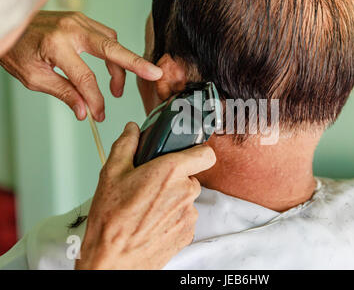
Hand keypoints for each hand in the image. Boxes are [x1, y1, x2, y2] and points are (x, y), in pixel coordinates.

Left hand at [0, 11, 162, 121]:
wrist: (8, 23)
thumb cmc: (15, 47)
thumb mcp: (35, 77)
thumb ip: (64, 93)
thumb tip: (84, 110)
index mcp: (57, 45)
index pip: (86, 79)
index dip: (96, 101)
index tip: (98, 114)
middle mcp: (71, 29)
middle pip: (112, 50)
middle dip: (136, 64)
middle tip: (154, 74)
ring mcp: (77, 21)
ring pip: (111, 42)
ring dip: (120, 64)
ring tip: (116, 88)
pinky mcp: (80, 20)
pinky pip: (105, 35)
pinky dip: (112, 51)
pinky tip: (109, 65)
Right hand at [76, 122, 215, 269]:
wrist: (112, 260)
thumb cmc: (111, 220)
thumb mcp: (111, 173)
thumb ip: (126, 145)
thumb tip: (133, 130)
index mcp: (170, 172)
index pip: (206, 154)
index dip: (197, 152)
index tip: (186, 154)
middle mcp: (185, 192)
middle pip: (191, 176)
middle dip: (174, 178)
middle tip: (150, 185)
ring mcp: (189, 214)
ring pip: (187, 198)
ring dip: (173, 199)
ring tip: (147, 207)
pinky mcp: (188, 233)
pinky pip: (185, 217)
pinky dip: (173, 217)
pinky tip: (152, 222)